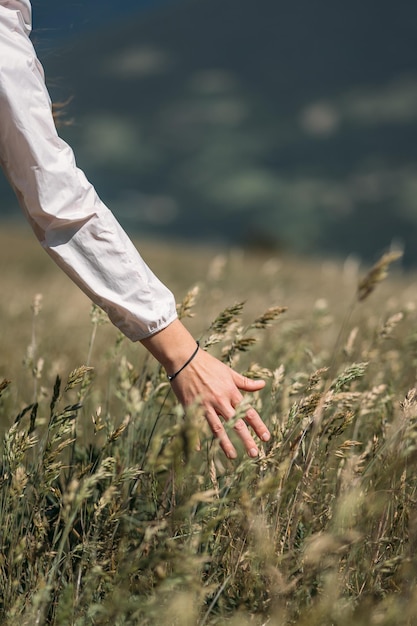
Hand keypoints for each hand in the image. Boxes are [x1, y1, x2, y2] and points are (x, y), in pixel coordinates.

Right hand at [141, 319, 270, 458]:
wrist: (184, 359)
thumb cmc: (208, 365)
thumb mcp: (229, 372)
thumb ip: (245, 382)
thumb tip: (263, 385)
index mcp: (231, 392)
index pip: (248, 412)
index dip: (258, 425)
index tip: (266, 438)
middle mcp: (220, 400)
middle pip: (236, 423)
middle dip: (246, 439)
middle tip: (254, 454)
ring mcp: (205, 405)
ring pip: (217, 427)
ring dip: (225, 443)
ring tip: (232, 456)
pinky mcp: (191, 406)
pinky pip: (196, 425)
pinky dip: (197, 437)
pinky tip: (200, 450)